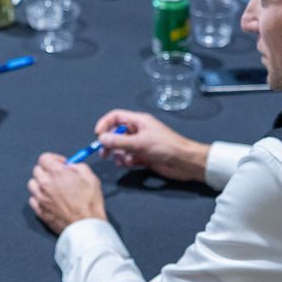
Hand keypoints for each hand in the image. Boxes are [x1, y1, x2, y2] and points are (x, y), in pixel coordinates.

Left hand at [27, 152, 106, 234]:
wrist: (86, 227)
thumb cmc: (90, 205)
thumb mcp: (91, 178)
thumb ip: (78, 166)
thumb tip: (71, 166)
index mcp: (57, 173)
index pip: (44, 158)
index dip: (53, 159)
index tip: (60, 164)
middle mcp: (45, 184)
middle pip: (37, 170)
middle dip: (47, 170)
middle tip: (57, 176)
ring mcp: (41, 198)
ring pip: (32, 184)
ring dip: (41, 183)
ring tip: (52, 188)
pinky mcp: (39, 211)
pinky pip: (32, 199)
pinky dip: (38, 197)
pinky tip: (49, 199)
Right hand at [95, 110, 209, 181]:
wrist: (184, 162)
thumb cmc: (166, 147)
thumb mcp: (139, 143)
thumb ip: (118, 142)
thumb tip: (101, 139)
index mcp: (139, 121)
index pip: (116, 117)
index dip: (105, 124)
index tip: (98, 136)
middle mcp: (138, 131)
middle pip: (116, 134)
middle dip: (110, 144)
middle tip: (104, 154)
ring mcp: (141, 144)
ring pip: (122, 148)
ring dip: (119, 155)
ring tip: (123, 160)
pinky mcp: (144, 157)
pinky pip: (129, 158)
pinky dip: (127, 162)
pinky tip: (132, 164)